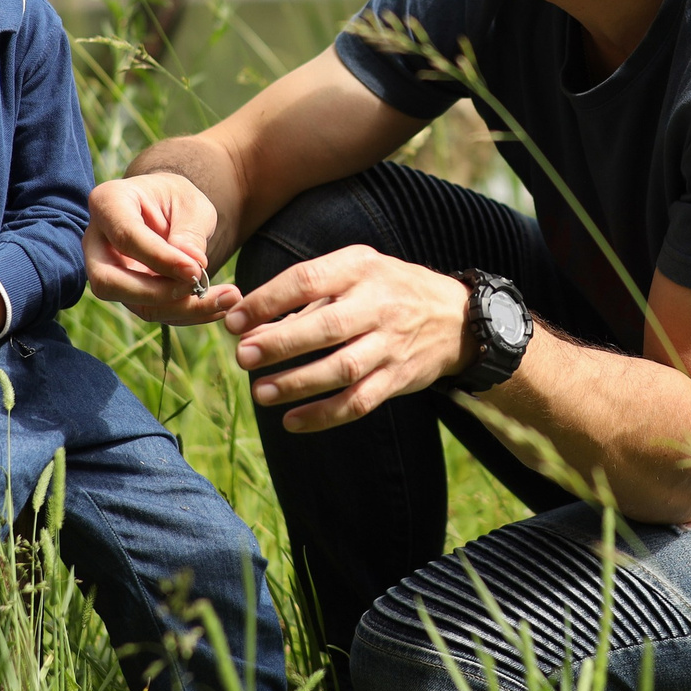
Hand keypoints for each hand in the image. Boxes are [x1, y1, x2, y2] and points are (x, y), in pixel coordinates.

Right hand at [85, 170, 240, 324]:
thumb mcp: (190, 202)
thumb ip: (190, 230)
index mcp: (108, 203)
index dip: (161, 258)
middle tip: (199, 287)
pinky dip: (187, 313)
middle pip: (110, 281)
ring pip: (132, 304)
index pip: (126, 237)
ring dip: (180, 309)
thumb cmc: (176, 198)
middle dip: (157, 293)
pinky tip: (218, 306)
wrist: (170, 209)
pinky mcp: (126, 293)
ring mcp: (107, 271)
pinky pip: (152, 312)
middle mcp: (97, 242)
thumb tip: (192, 262)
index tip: (196, 269)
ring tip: (225, 299)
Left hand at [224, 245, 474, 432]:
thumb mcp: (355, 272)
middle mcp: (378, 305)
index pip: (308, 281)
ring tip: (261, 392)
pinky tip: (292, 422)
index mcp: (360, 269)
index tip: (234, 321)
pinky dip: (324, 415)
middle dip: (280, 344)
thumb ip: (307, 296)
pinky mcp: (398, 378)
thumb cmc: (388, 289)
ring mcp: (390, 344)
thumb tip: (250, 325)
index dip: (268, 301)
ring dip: (298, 383)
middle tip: (242, 356)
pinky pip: (359, 402)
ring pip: (342, 369)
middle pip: (326, 327)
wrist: (456, 317)